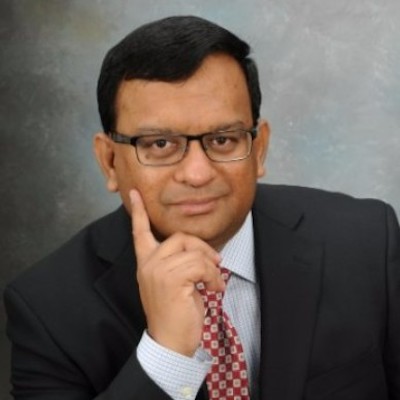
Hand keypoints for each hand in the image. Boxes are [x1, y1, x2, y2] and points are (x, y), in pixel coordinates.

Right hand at [129, 189, 224, 355]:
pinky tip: (214, 290)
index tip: (134, 193)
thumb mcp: (174, 283)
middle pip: (180, 237)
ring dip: (211, 267)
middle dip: (202, 248)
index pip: (139, 232)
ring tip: (214, 283)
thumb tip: (200, 251)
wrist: (170, 343)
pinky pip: (201, 265)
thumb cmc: (176, 313)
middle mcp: (149, 264)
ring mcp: (158, 270)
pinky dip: (213, 277)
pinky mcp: (171, 279)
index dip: (138, 212)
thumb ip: (178, 263)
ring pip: (193, 252)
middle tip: (215, 264)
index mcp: (146, 263)